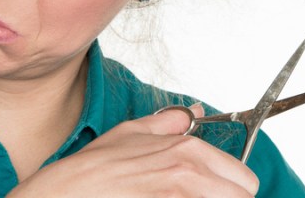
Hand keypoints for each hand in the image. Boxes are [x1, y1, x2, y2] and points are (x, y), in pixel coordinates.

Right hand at [7, 104, 258, 196]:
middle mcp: (189, 174)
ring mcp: (177, 197)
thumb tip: (193, 114)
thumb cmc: (90, 173)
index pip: (244, 183)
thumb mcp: (127, 134)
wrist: (60, 197)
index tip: (214, 195)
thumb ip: (166, 123)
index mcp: (186, 151)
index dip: (230, 193)